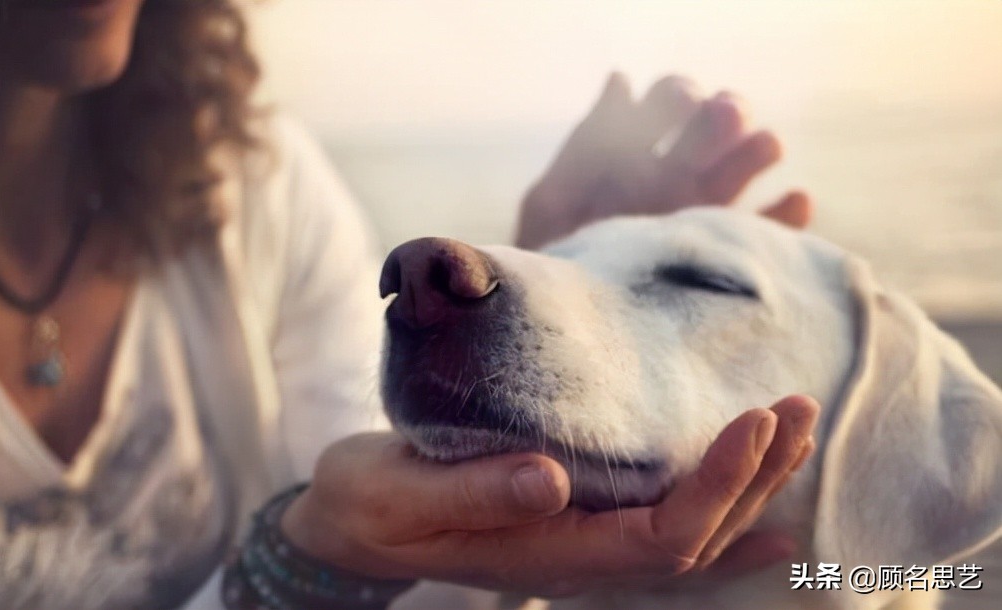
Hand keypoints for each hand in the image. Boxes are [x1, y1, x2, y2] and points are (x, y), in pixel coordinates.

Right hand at [279, 395, 818, 596]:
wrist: (354, 521)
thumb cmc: (373, 504)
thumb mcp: (404, 496)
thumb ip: (475, 492)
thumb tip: (552, 478)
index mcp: (547, 554)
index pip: (661, 535)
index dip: (717, 485)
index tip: (754, 420)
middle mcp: (580, 560)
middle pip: (696, 537)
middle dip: (755, 476)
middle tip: (796, 406)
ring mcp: (582, 547)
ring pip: (691, 533)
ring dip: (750, 486)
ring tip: (794, 430)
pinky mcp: (576, 523)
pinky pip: (666, 533)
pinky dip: (726, 524)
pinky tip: (771, 519)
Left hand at [516, 73, 812, 249]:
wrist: (570, 335)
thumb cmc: (553, 266)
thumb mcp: (553, 203)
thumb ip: (587, 145)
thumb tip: (621, 79)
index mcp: (635, 154)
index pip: (670, 102)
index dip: (679, 96)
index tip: (683, 104)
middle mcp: (677, 177)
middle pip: (717, 126)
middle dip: (725, 113)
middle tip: (724, 117)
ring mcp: (706, 216)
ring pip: (747, 167)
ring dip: (760, 148)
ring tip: (765, 147)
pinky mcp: (730, 259)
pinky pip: (772, 234)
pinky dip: (788, 215)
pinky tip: (794, 201)